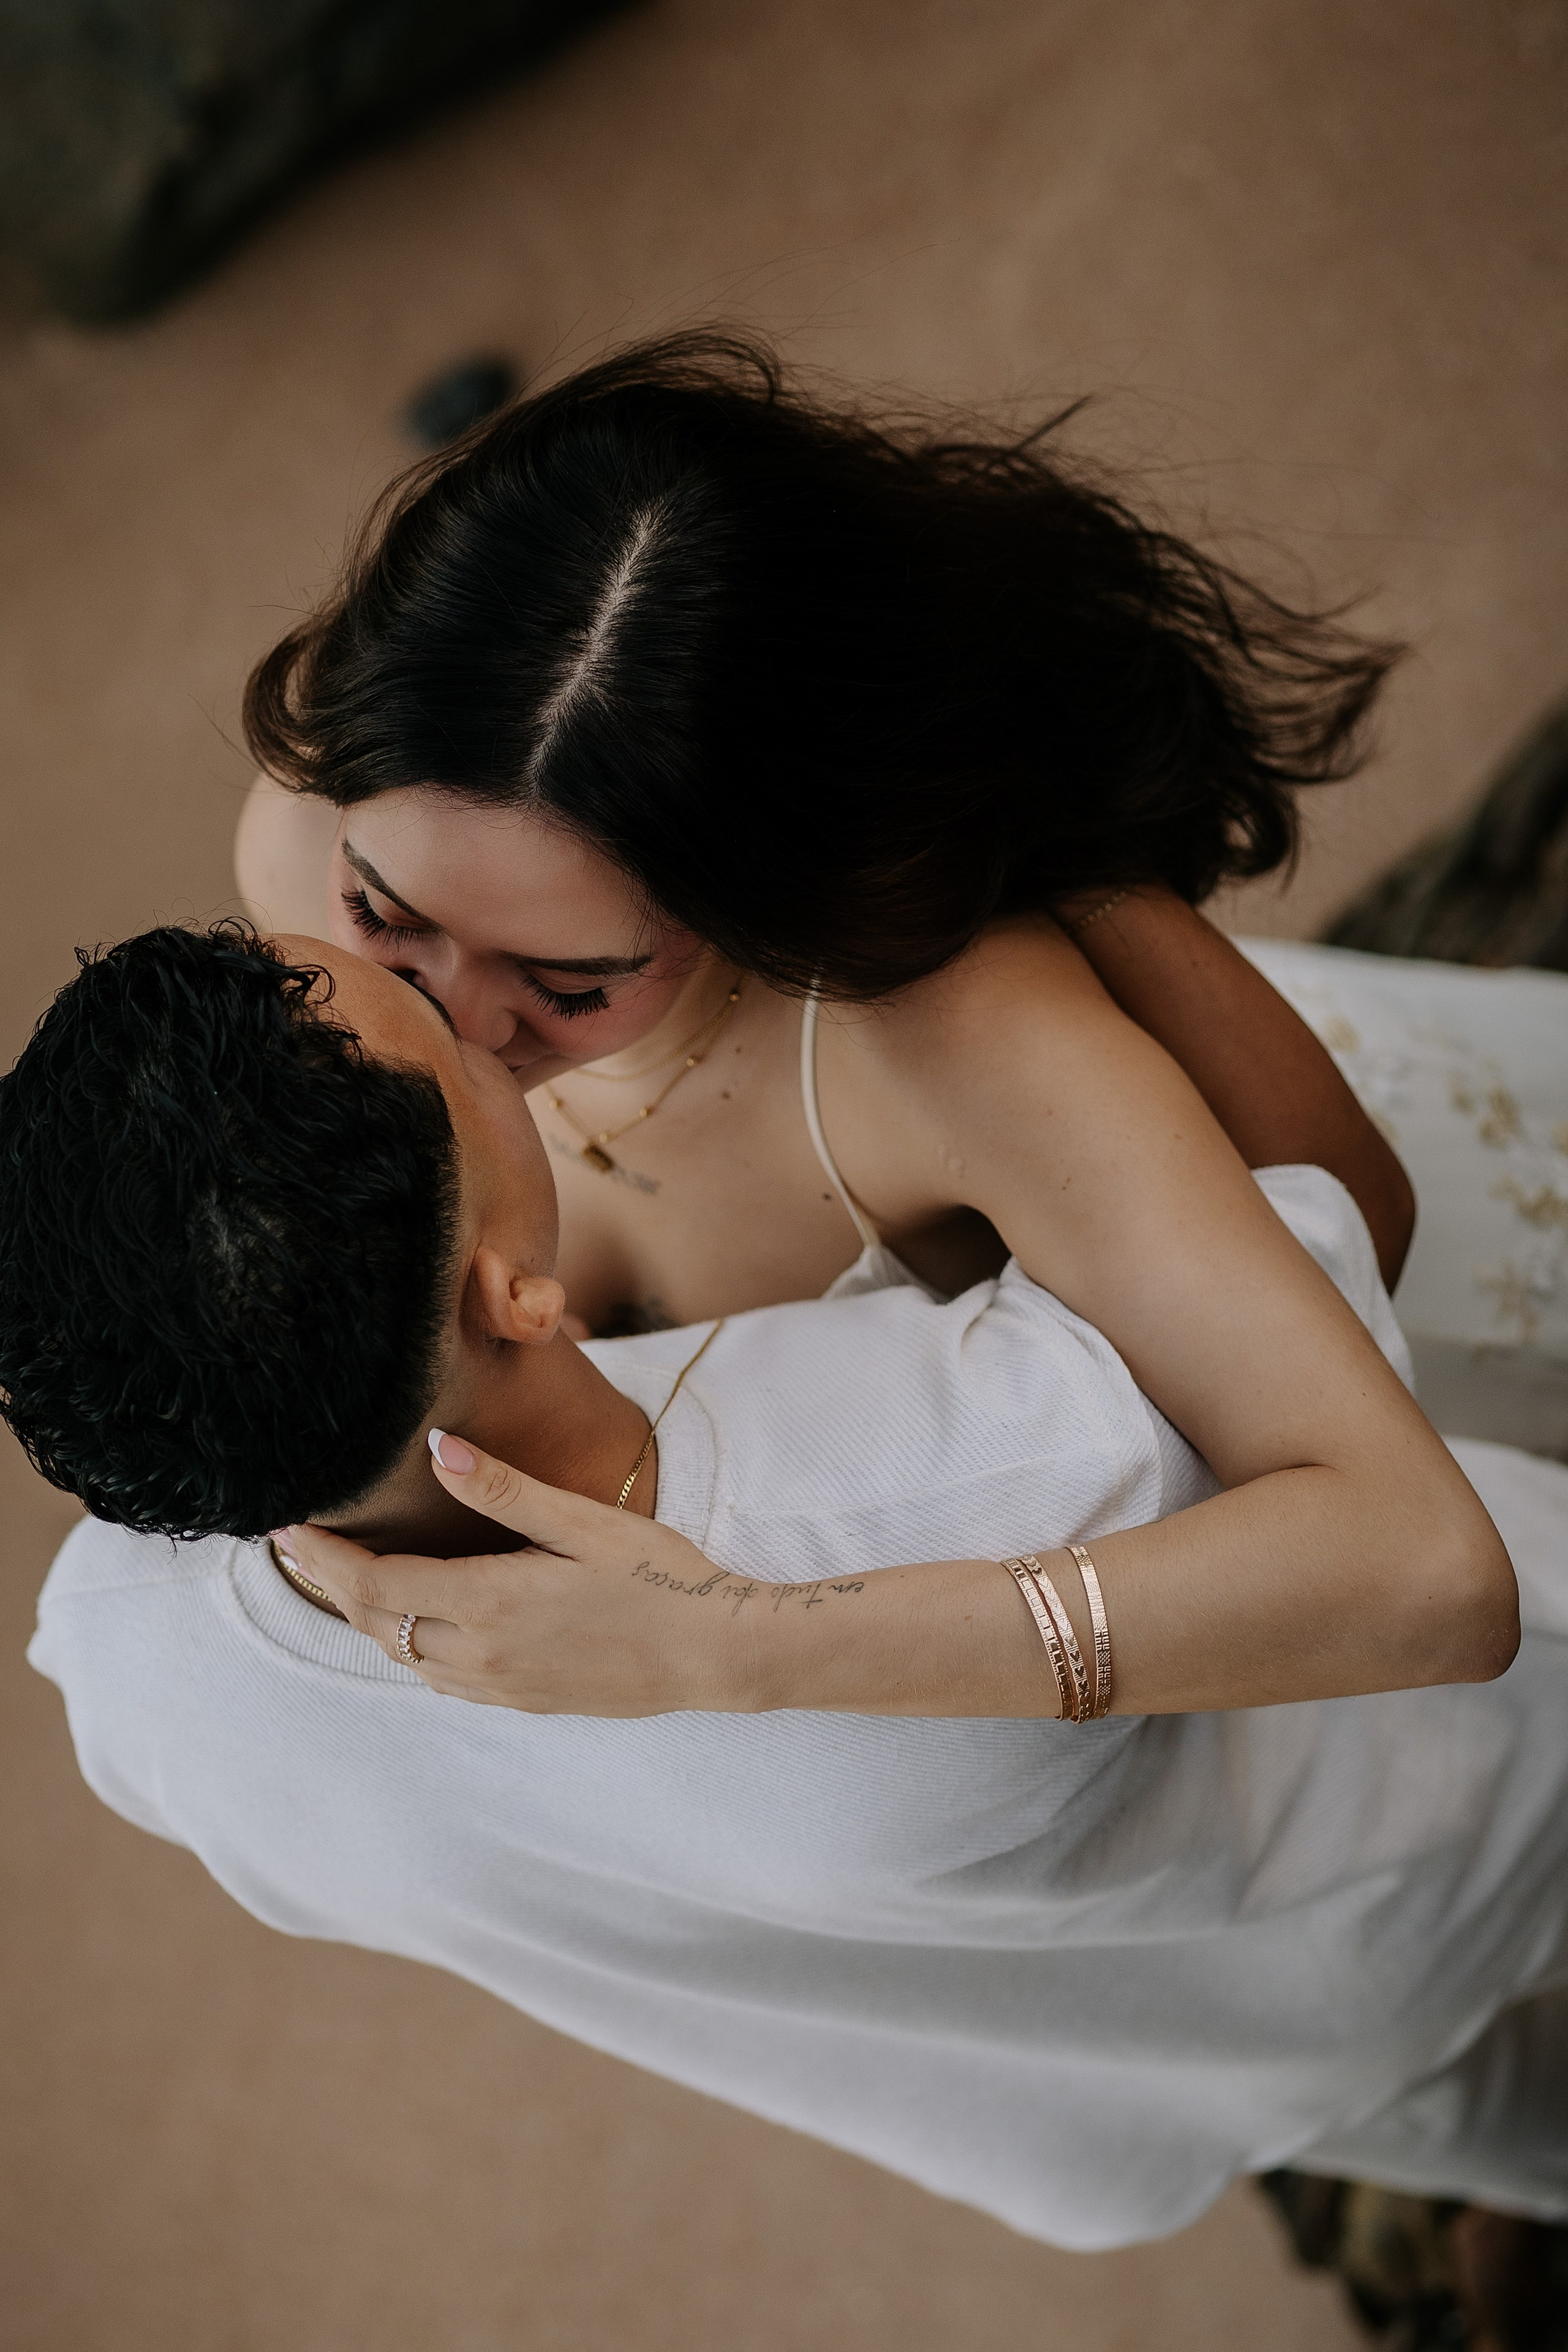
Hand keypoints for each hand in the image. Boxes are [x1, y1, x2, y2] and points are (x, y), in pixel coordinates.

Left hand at [279, 1438, 765, 1715]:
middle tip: (293, 1544)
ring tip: (338, 1575)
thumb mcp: (582, 1521)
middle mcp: (479, 1654)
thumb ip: (503, 1489)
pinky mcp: (520, 1701)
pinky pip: (438, 1678)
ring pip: (402, 1655)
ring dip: (364, 1616)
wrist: (713, 1655)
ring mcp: (498, 1686)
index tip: (281, 1525)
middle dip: (327, 1582)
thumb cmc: (658, 1576)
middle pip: (374, 1622)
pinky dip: (405, 1645)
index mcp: (489, 1602)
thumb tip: (435, 1448)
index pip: (374, 1582)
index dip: (320, 1555)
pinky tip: (410, 1621)